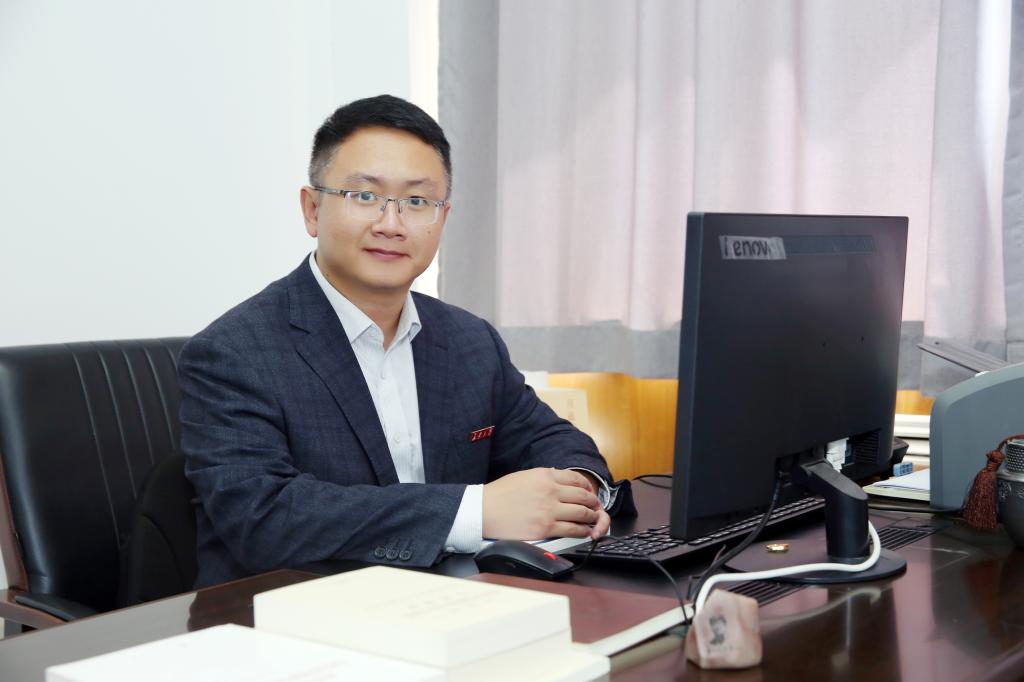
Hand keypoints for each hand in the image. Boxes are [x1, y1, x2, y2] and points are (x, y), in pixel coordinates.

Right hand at [483, 468, 609, 540]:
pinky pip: (573, 530)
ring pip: (582, 514)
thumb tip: (560, 479)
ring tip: (593, 520)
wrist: (484, 511)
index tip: (590, 492)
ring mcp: (549, 511)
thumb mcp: (524, 476)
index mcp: (545, 476)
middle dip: (593, 503)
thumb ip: (545, 477)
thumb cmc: (500, 494)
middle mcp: (550, 491)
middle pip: (583, 497)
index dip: (588, 487)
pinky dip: (583, 531)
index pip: (576, 479)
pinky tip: (585, 532)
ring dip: (591, 517)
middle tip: (595, 507)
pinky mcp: (545, 529)